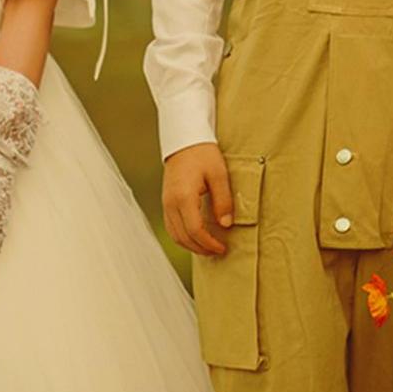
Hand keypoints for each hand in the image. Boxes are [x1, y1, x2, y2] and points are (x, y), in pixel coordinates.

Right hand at [162, 141, 233, 256]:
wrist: (184, 140)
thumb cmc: (203, 154)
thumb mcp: (219, 175)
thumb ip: (223, 200)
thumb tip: (226, 225)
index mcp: (184, 197)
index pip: (195, 230)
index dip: (209, 243)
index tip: (222, 248)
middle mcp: (171, 203)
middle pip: (183, 237)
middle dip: (201, 248)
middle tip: (218, 251)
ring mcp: (166, 203)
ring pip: (175, 235)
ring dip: (191, 245)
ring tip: (208, 248)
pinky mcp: (166, 202)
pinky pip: (172, 227)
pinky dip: (183, 237)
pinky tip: (196, 237)